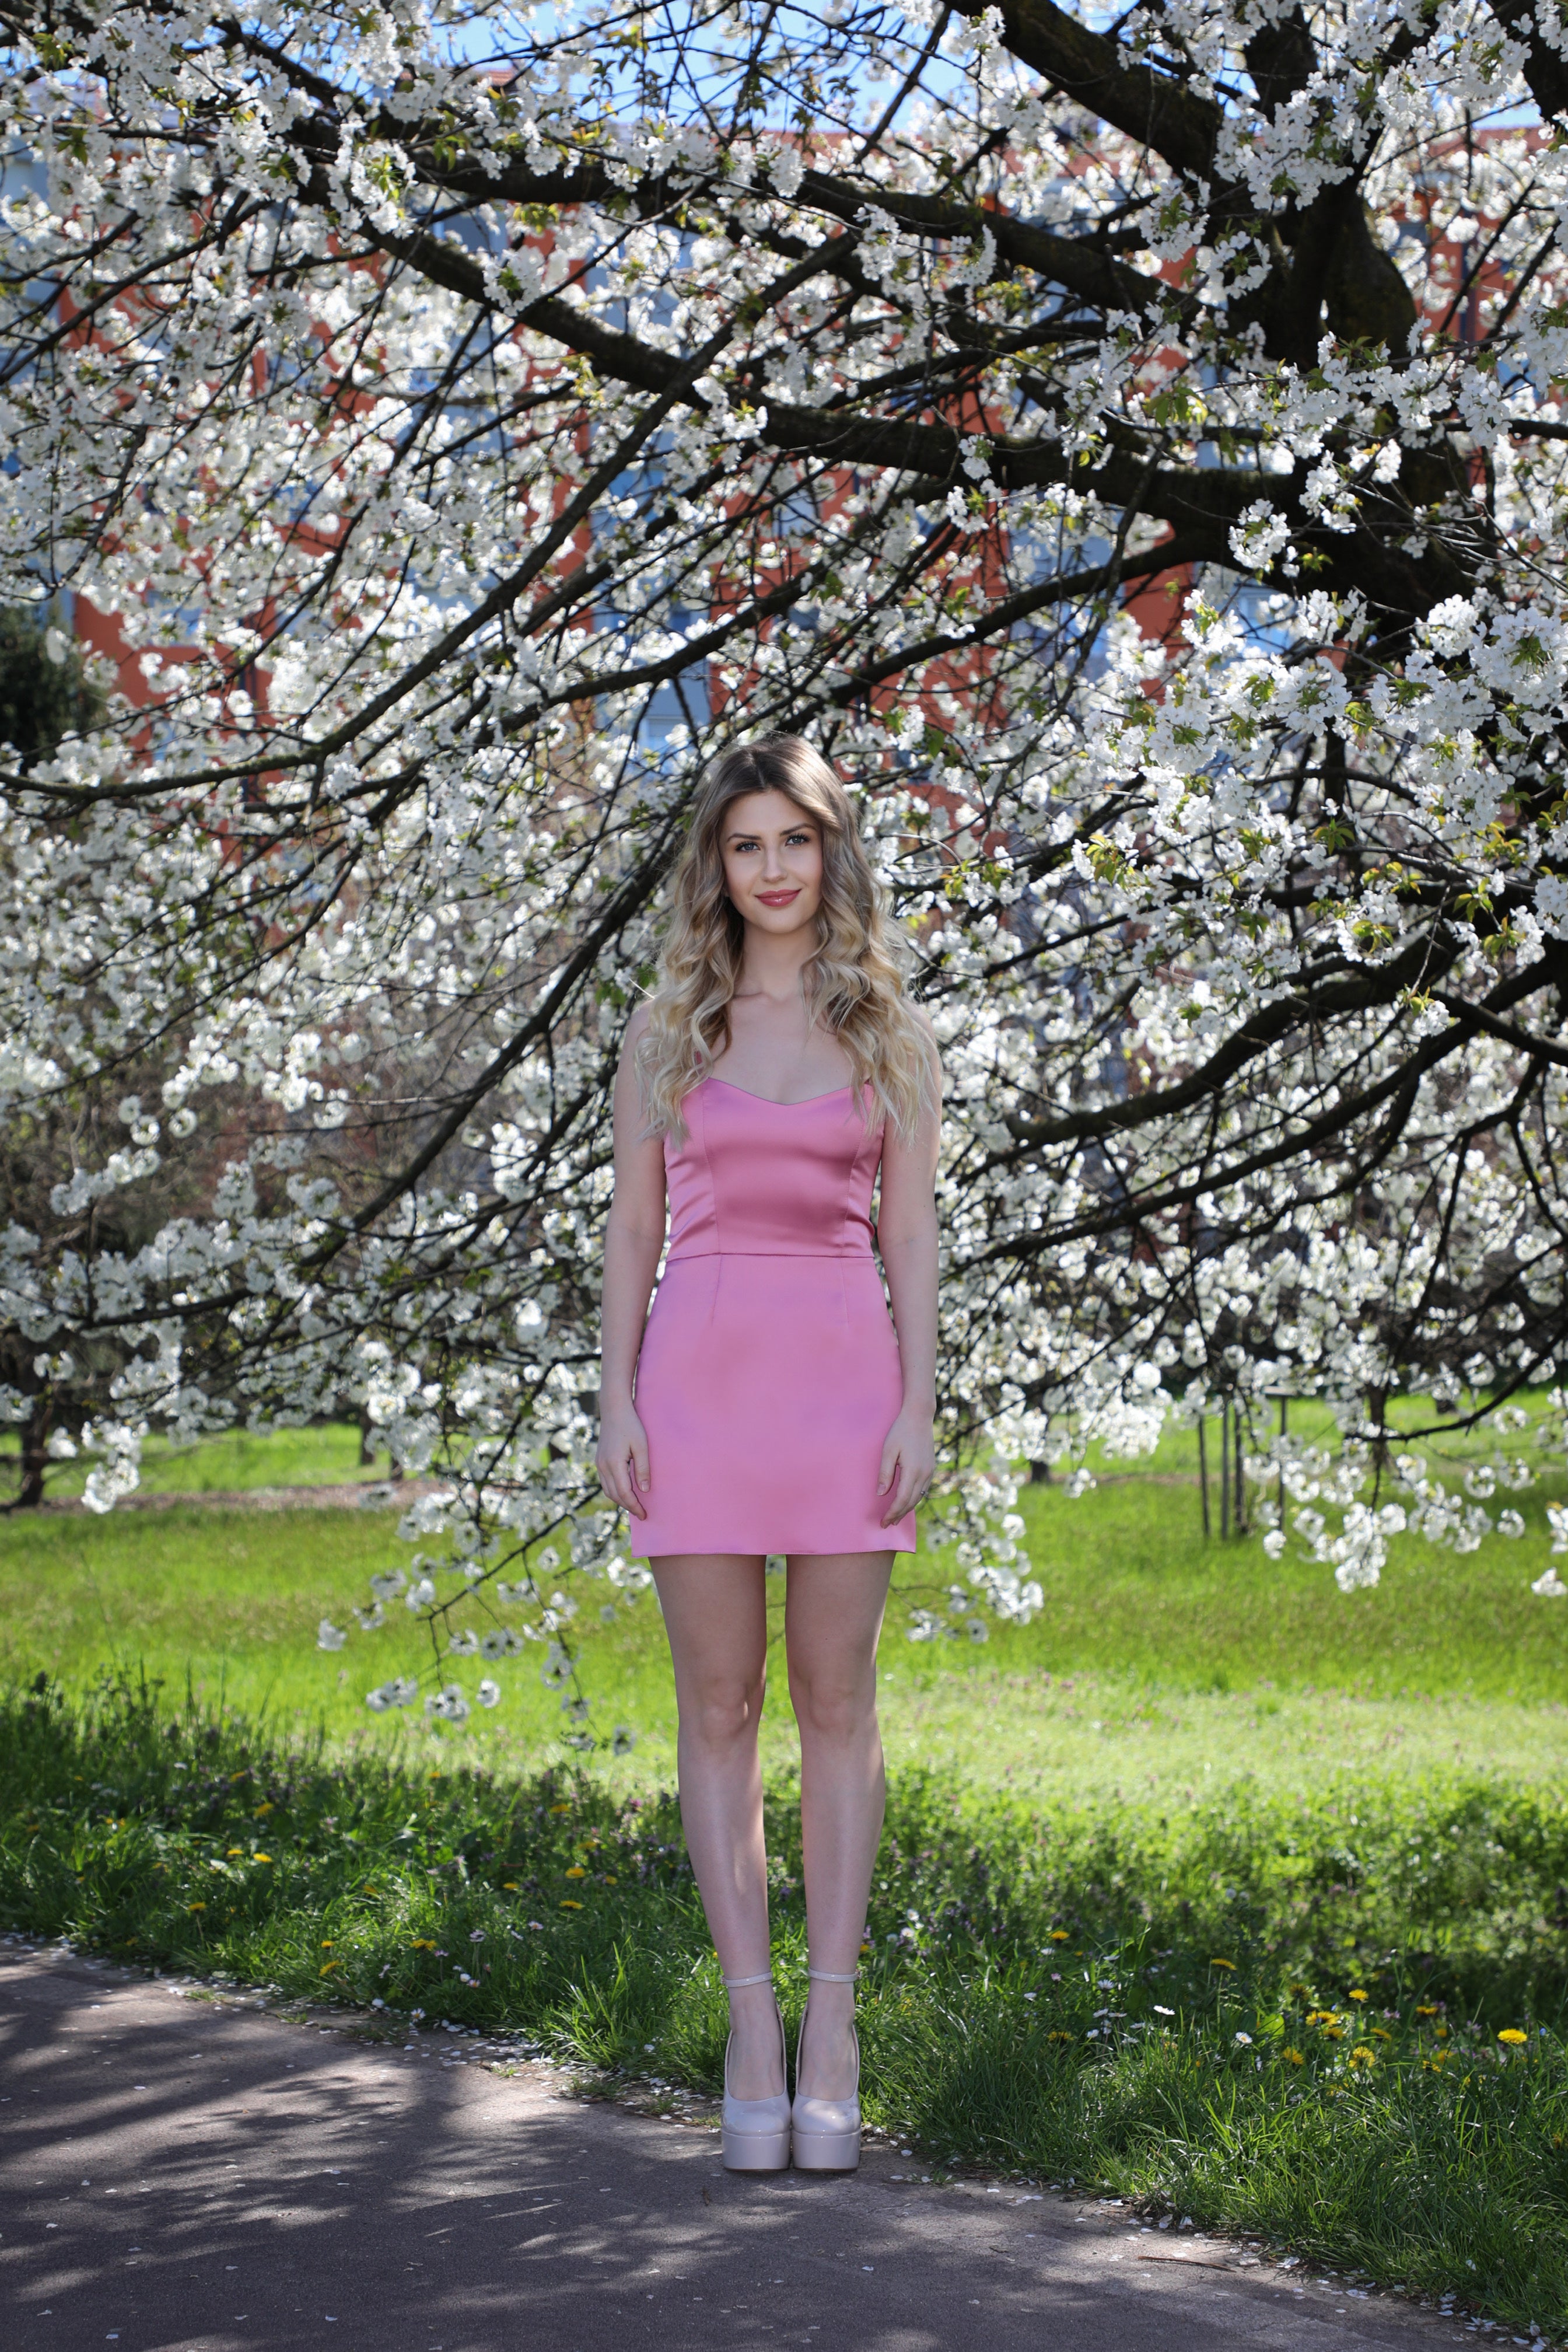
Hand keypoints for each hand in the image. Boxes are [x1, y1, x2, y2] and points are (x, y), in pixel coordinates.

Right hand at [597, 1398, 650, 1520]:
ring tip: (634, 1505)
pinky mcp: (599, 1461)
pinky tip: (625, 1492)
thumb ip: (643, 1469)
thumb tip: (645, 1490)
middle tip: (642, 1513)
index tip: (644, 1514)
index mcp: (614, 1464)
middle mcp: (603, 1466)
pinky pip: (605, 1482)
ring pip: (608, 1490)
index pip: (624, 1493)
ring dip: (620, 1500)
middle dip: (628, 1506)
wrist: (614, 1410)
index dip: (634, 1505)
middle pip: (614, 1495)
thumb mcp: (642, 1446)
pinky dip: (615, 1491)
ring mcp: (599, 1464)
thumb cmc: (631, 1426)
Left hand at [877, 1405, 935, 1526]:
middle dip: (898, 1515)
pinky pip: (923, 1490)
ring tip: (895, 1517)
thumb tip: (880, 1494)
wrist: (919, 1416)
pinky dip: (913, 1499)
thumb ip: (884, 1473)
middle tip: (887, 1524)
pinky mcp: (931, 1468)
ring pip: (918, 1498)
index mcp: (913, 1471)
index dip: (892, 1513)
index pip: (902, 1500)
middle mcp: (924, 1474)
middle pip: (911, 1502)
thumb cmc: (900, 1431)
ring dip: (906, 1509)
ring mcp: (929, 1472)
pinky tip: (906, 1502)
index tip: (883, 1522)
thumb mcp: (888, 1450)